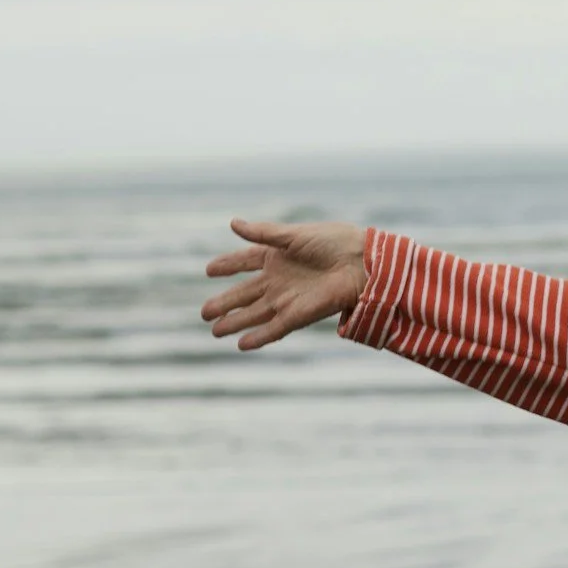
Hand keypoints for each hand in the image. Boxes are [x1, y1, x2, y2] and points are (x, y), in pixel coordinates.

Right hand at [201, 219, 368, 350]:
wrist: (363, 263)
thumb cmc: (334, 242)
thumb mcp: (294, 235)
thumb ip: (263, 233)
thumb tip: (232, 223)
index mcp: (277, 256)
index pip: (245, 261)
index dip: (227, 265)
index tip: (209, 270)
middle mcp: (279, 279)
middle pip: (245, 293)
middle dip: (224, 303)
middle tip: (204, 312)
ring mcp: (287, 298)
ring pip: (254, 314)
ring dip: (235, 322)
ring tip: (214, 331)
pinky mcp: (298, 315)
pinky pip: (274, 328)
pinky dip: (259, 337)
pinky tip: (241, 344)